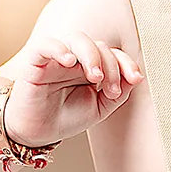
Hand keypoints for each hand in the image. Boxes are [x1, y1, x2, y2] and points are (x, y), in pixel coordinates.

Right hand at [4, 33, 143, 144]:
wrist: (38, 133)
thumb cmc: (66, 117)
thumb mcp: (100, 107)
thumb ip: (118, 91)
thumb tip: (136, 77)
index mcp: (91, 66)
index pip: (113, 53)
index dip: (127, 63)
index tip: (135, 79)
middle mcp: (75, 59)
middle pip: (99, 45)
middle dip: (111, 65)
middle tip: (111, 89)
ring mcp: (55, 58)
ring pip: (77, 39)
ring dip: (92, 55)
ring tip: (95, 77)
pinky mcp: (35, 62)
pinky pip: (45, 45)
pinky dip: (58, 48)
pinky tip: (68, 61)